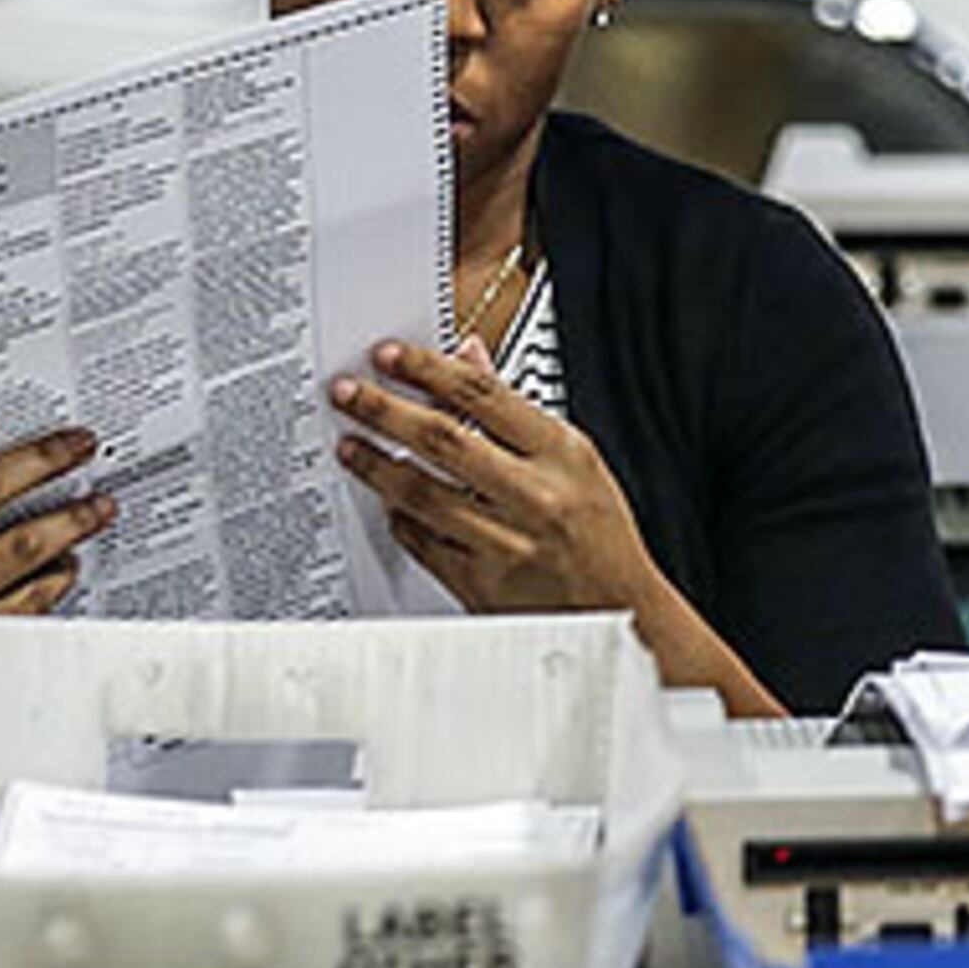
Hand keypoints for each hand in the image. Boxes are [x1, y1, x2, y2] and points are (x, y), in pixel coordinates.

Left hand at [333, 339, 783, 710]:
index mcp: (563, 454)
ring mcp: (507, 542)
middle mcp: (536, 495)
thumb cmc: (602, 536)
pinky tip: (387, 503)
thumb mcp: (577, 460)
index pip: (484, 396)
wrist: (619, 610)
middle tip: (349, 395)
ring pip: (423, 494)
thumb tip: (470, 360)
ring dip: (377, 465)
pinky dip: (400, 519)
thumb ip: (516, 411)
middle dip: (385, 411)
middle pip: (444, 440)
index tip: (392, 357)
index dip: (429, 371)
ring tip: (351, 446)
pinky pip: (425, 543)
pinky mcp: (483, 584)